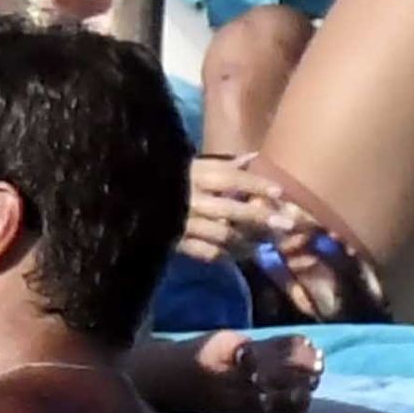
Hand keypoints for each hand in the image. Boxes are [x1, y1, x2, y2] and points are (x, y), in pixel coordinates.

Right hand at [179, 154, 304, 262]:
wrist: (126, 197)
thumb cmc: (167, 177)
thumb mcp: (193, 165)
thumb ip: (224, 165)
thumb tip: (254, 157)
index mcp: (196, 176)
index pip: (231, 179)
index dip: (256, 185)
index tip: (280, 192)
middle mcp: (190, 199)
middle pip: (231, 210)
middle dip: (261, 217)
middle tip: (287, 224)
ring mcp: (183, 223)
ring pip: (222, 235)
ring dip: (249, 240)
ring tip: (269, 242)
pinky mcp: (175, 243)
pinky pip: (207, 253)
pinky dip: (228, 255)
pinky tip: (244, 254)